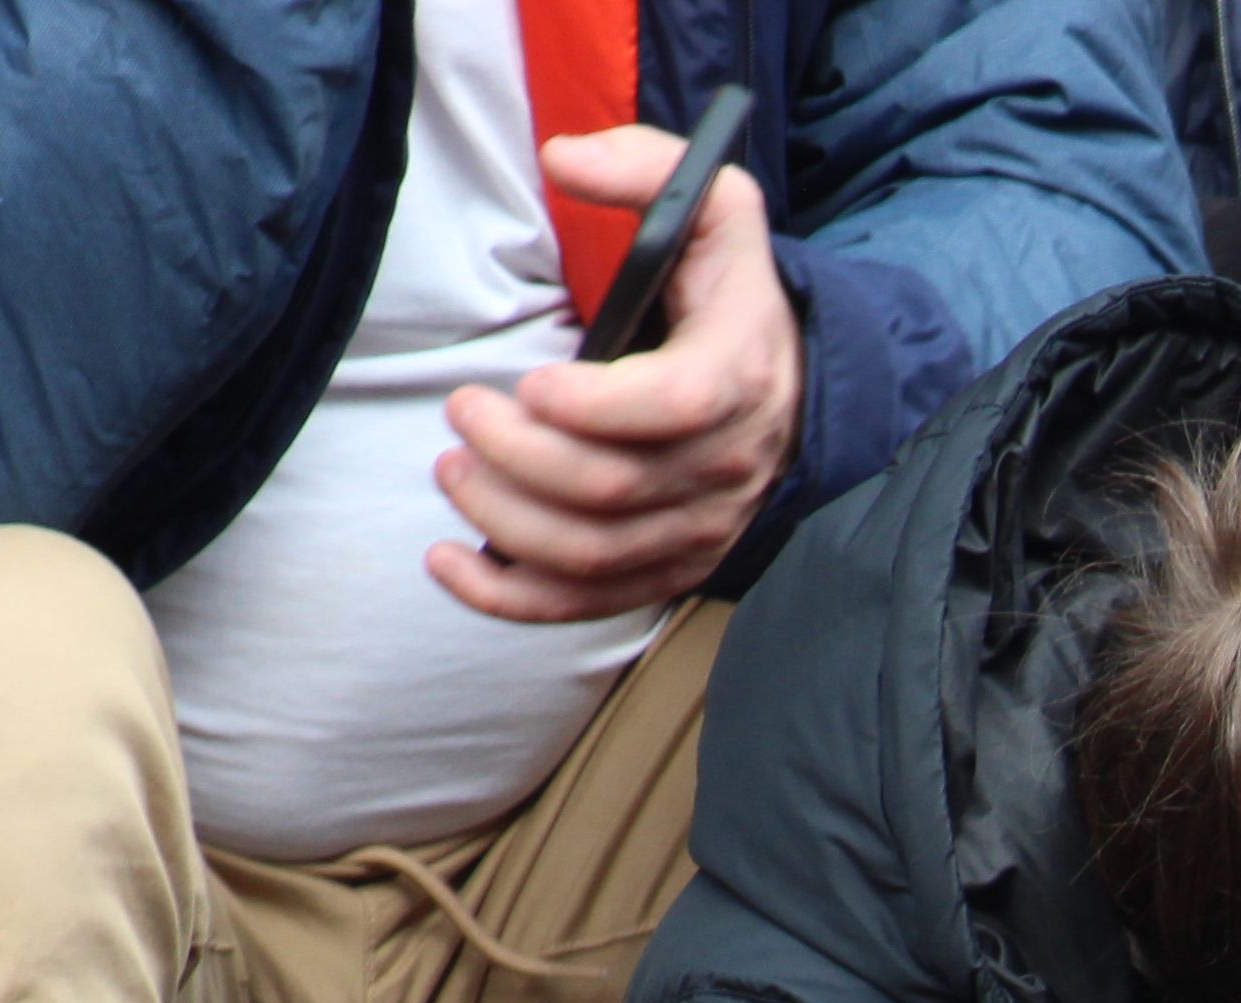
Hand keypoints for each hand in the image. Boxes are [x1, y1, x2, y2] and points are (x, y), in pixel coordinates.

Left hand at [433, 129, 804, 622]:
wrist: (791, 381)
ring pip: (591, 552)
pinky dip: (509, 597)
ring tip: (452, 466)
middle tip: (463, 409)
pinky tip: (449, 562)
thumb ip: (647, 166)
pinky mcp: (670, 567)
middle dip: (516, 455)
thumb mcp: (715, 206)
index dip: (593, 407)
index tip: (531, 384)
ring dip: (502, 517)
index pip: (675, 409)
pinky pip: (587, 604)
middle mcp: (730, 466)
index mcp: (740, 375)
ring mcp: (702, 528)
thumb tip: (566, 161)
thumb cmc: (728, 293)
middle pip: (611, 489)